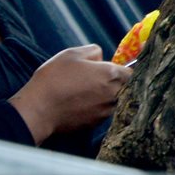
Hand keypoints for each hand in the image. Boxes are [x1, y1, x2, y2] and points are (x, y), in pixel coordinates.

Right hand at [9, 44, 131, 143]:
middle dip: (118, 82)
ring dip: (109, 95)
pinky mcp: (98, 123)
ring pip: (117, 100)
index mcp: (110, 74)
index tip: (115, 67)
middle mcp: (113, 93)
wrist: (41, 108)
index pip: (132, 72)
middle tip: (98, 78)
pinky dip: (99, 106)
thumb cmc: (55, 77)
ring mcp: (107, 110)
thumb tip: (101, 57)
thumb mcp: (71, 54)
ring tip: (88, 91)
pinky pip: (105, 111)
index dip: (125, 68)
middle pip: (127, 87)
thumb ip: (92, 51)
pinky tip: (82, 102)